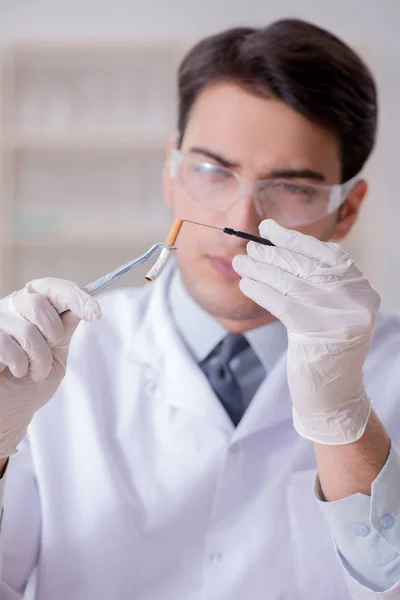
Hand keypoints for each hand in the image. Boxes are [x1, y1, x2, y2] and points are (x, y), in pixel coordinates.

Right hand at [0, 278, 100, 457]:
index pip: (50, 287)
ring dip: (39, 359)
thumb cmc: (30, 384)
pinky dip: (20, 365)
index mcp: (29, 307)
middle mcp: (9, 309)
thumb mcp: (57, 356)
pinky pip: (8, 347)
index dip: (73, 295)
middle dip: (54, 333)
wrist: (9, 412)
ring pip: (26, 330)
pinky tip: (15, 372)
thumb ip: (65, 332)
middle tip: (51, 350)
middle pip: (38, 304)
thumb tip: (80, 309)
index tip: (95, 313)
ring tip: (34, 372)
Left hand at [232, 220, 380, 444]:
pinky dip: (260, 290)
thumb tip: (274, 250)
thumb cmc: (325, 352)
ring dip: (260, 270)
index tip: (269, 229)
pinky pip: (282, 303)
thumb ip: (316, 284)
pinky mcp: (319, 332)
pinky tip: (245, 284)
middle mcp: (357, 300)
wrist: (334, 397)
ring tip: (240, 263)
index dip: (295, 239)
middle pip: (307, 266)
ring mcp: (341, 316)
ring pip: (291, 282)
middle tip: (248, 248)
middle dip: (272, 254)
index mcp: (362, 291)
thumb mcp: (330, 312)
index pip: (327, 254)